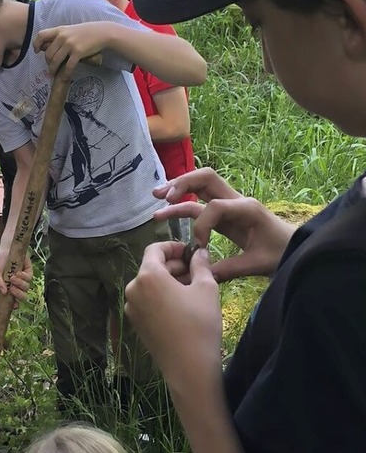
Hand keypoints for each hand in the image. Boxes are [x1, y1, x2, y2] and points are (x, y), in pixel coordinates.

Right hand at [0, 251, 32, 303]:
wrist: (7, 248)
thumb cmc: (0, 261)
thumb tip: (3, 293)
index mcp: (9, 288)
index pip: (13, 300)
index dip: (14, 305)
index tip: (14, 305)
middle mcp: (17, 285)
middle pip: (22, 296)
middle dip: (18, 294)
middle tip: (12, 289)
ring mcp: (23, 279)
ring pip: (26, 287)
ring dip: (19, 284)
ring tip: (13, 277)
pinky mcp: (29, 271)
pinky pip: (29, 278)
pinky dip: (24, 277)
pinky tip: (18, 273)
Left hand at [33, 22, 107, 76]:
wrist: (102, 33)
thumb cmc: (87, 32)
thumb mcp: (71, 30)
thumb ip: (61, 36)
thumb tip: (50, 47)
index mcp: (60, 30)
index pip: (41, 35)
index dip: (36, 44)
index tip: (36, 51)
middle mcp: (62, 37)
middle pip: (48, 53)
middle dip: (47, 63)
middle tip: (50, 68)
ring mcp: (70, 45)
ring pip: (55, 61)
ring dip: (53, 70)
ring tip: (53, 75)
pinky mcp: (78, 53)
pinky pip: (67, 66)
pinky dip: (64, 74)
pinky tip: (64, 77)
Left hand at [125, 242, 221, 384]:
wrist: (189, 369)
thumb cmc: (200, 324)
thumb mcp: (206, 288)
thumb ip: (200, 264)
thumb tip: (199, 252)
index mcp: (147, 276)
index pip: (155, 249)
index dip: (172, 246)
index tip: (189, 251)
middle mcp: (133, 289)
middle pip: (152, 267)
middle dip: (173, 265)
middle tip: (196, 270)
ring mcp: (132, 307)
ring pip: (150, 284)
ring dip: (168, 280)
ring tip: (192, 287)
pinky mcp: (135, 323)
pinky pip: (147, 300)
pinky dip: (161, 295)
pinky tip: (181, 304)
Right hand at [153, 169, 294, 282]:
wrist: (295, 248)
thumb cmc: (281, 254)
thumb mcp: (257, 264)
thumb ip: (229, 268)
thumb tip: (201, 275)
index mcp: (247, 209)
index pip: (215, 206)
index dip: (202, 225)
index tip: (200, 246)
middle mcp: (237, 200)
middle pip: (206, 178)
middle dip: (182, 183)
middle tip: (163, 197)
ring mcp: (230, 203)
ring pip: (201, 184)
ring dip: (179, 187)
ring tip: (156, 196)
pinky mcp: (225, 211)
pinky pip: (202, 200)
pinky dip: (184, 200)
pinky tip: (168, 207)